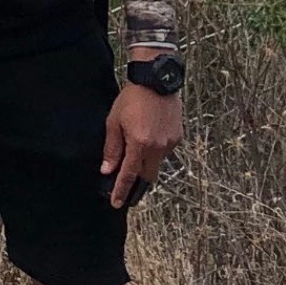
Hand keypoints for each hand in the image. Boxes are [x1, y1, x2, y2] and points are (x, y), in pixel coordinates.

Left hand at [101, 74, 182, 208]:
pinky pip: (165, 152)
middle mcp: (158, 148)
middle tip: (127, 188)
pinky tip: (149, 138)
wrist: (156, 81)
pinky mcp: (178, 138)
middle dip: (137, 183)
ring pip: (157, 164)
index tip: (116, 203)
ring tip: (137, 152)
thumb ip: (112, 148)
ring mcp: (170, 144)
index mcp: (140, 144)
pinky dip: (155, 151)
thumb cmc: (132, 98)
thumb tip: (107, 170)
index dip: (122, 190)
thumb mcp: (114, 121)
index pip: (129, 174)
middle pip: (147, 175)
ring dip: (146, 164)